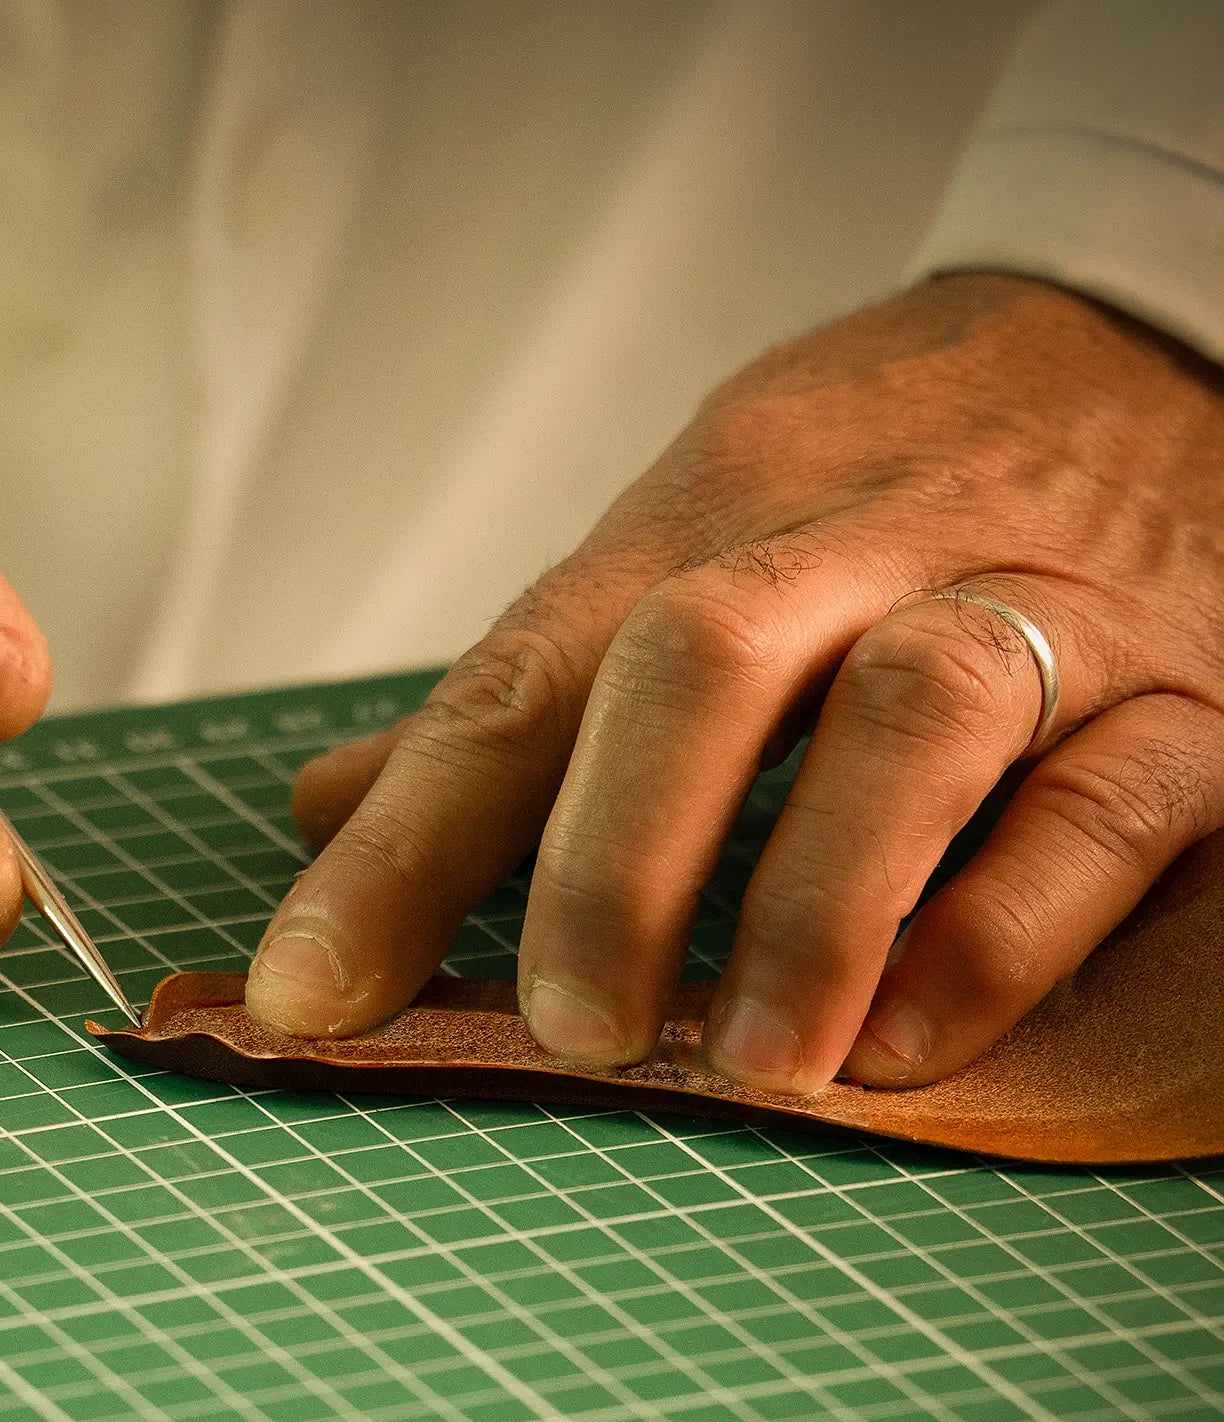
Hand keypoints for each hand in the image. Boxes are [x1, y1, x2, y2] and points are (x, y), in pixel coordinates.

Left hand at [248, 275, 1223, 1091]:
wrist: (1160, 341)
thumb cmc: (880, 485)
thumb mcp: (688, 543)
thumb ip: (527, 700)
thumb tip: (323, 808)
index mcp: (701, 518)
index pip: (522, 681)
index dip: (401, 848)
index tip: (304, 997)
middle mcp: (855, 544)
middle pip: (703, 662)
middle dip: (614, 859)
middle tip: (567, 1032)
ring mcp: (1037, 605)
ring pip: (922, 713)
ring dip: (815, 903)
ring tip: (743, 1062)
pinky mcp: (1190, 692)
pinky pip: (1107, 804)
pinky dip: (1002, 929)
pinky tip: (908, 1039)